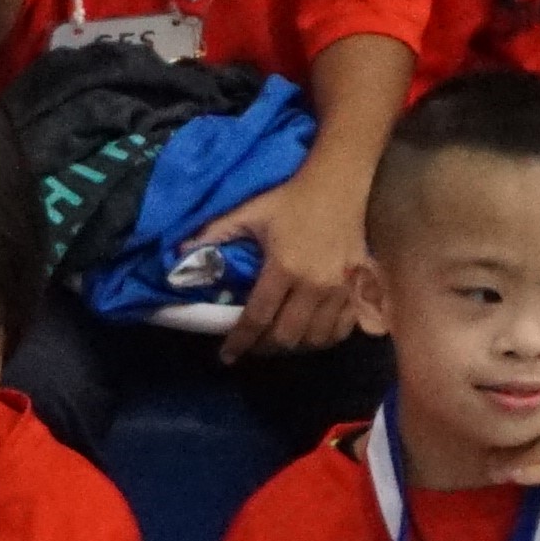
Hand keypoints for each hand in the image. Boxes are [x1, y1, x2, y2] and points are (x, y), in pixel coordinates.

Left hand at [208, 166, 373, 358]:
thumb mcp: (249, 213)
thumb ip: (214, 234)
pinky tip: (309, 333)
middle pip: (287, 337)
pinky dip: (324, 338)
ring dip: (293, 346)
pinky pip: (342, 329)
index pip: (257, 318)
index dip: (239, 341)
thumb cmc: (291, 199)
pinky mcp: (360, 289)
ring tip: (276, 340)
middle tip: (251, 345)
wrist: (340, 184)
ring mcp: (341, 289)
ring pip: (315, 339)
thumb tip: (178, 254)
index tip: (226, 356)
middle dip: (264, 347)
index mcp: (284, 267)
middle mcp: (314, 284)